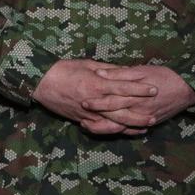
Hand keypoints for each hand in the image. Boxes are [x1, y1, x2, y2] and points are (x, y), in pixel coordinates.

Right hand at [32, 59, 155, 134]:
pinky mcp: (81, 118)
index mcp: (95, 84)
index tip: (153, 89)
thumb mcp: (86, 64)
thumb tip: (125, 70)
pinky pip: (100, 127)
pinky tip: (125, 131)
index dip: (139, 88)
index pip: (122, 87)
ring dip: (131, 125)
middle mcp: (94, 100)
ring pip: (113, 122)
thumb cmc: (62, 69)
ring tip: (145, 126)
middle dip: (139, 113)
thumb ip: (107, 69)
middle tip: (155, 114)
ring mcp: (87, 112)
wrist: (40, 82)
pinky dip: (114, 130)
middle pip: (121, 109)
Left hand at [84, 64, 194, 127]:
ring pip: (122, 126)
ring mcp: (144, 117)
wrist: (188, 88)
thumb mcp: (140, 70)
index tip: (82, 102)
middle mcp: (138, 108)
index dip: (96, 103)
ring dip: (105, 128)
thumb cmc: (163, 75)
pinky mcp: (151, 122)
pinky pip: (133, 129)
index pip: (111, 100)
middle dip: (96, 118)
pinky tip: (110, 130)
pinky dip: (121, 131)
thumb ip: (119, 73)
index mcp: (133, 94)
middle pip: (113, 116)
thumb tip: (100, 73)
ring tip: (89, 126)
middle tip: (81, 119)